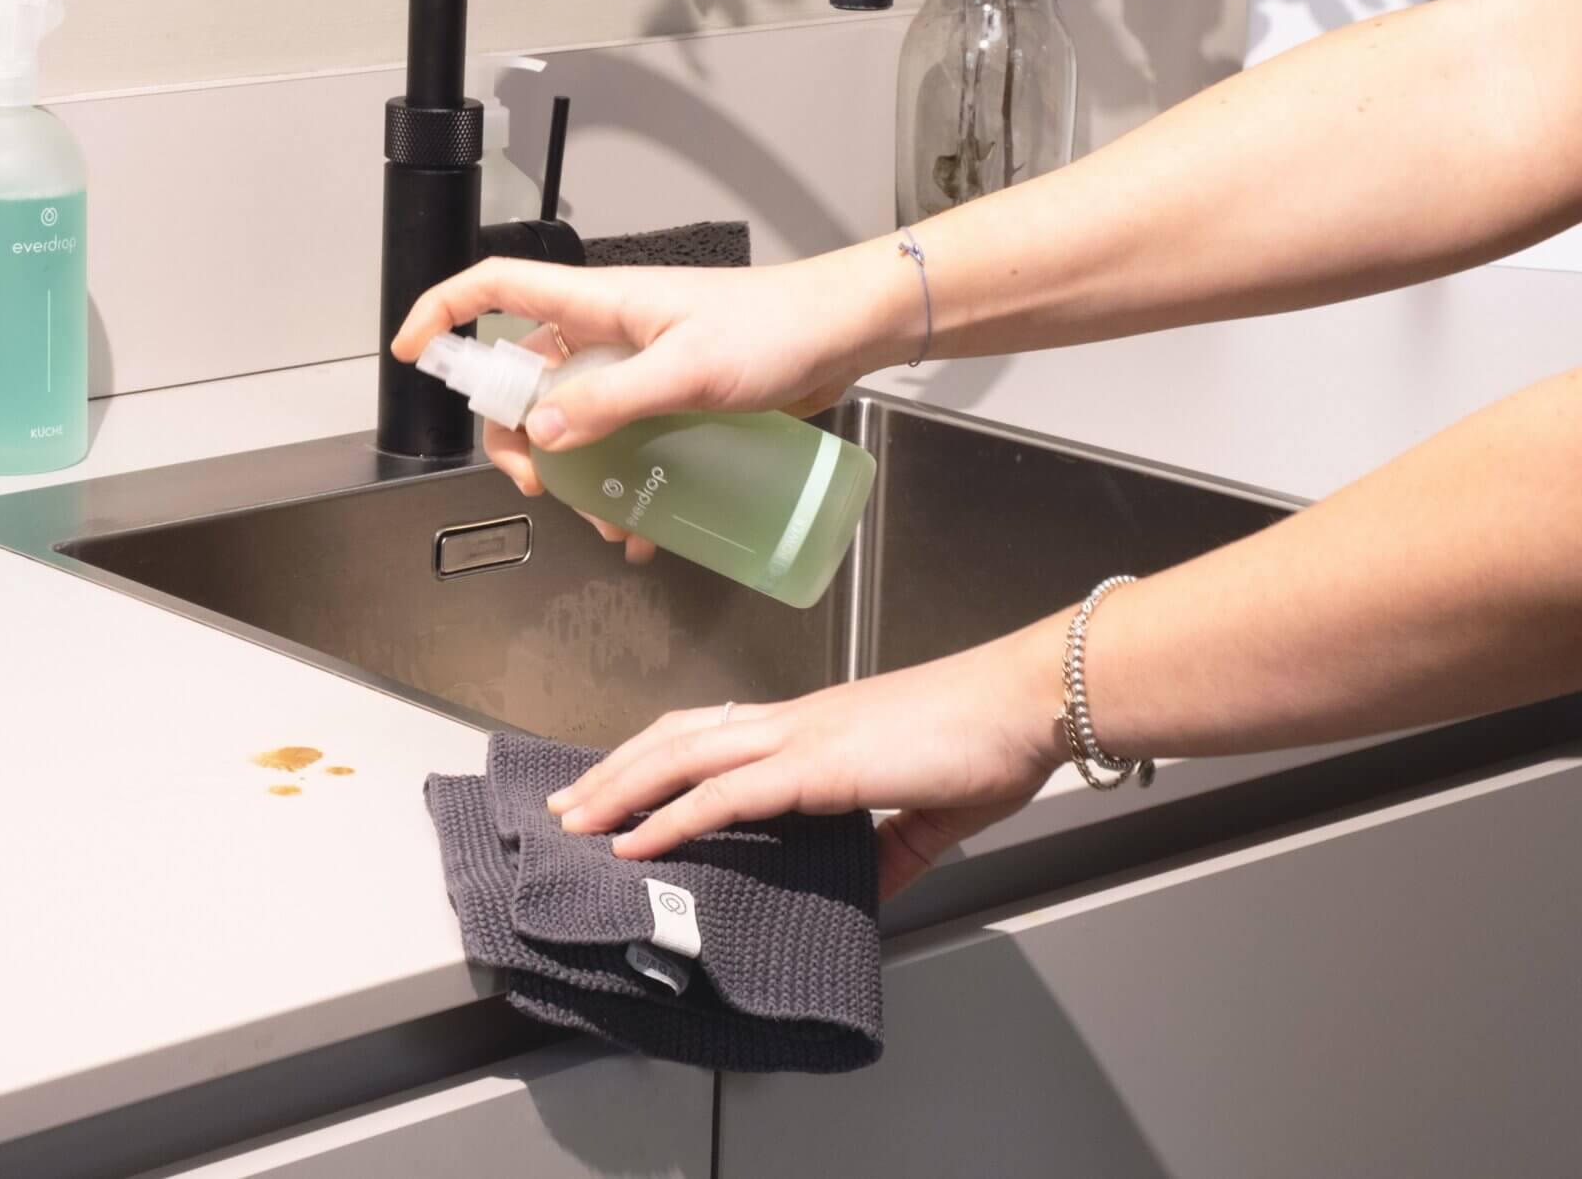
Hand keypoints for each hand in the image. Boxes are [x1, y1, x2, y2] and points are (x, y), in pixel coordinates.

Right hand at [388, 248, 907, 555]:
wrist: (845, 335)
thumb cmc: (778, 327)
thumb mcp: (688, 368)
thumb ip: (614, 400)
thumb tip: (545, 433)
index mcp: (598, 304)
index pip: (495, 290)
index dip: (444, 315)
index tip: (414, 355)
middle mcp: (608, 333)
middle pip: (524, 379)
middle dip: (517, 436)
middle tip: (540, 481)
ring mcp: (638, 369)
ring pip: (574, 423)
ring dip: (576, 476)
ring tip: (606, 516)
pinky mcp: (671, 401)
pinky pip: (623, 445)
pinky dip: (622, 487)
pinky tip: (645, 526)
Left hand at [545, 619, 1066, 900]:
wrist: (1025, 703)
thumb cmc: (989, 740)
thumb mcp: (929, 811)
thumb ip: (892, 849)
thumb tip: (869, 887)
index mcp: (813, 727)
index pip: (710, 733)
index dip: (654, 755)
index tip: (615, 785)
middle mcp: (792, 723)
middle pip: (675, 738)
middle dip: (613, 772)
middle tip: (566, 805)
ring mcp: (799, 738)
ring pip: (681, 758)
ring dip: (621, 791)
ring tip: (577, 823)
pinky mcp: (816, 765)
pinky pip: (724, 794)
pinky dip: (671, 817)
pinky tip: (637, 841)